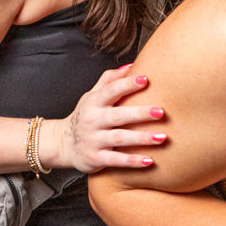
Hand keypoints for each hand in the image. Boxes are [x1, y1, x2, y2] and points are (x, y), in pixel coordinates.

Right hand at [42, 66, 167, 172]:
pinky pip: (116, 160)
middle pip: (118, 115)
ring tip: (162, 137)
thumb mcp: (92, 96)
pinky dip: (132, 161)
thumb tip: (132, 65)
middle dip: (140, 113)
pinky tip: (150, 161)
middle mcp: (93, 120)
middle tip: (161, 111)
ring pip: (120, 138)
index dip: (127, 84)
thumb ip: (110, 80)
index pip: (111, 90)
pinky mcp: (96, 158)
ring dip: (141, 138)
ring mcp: (94, 140)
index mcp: (94, 102)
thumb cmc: (85, 116)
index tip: (146, 79)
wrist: (63, 144)